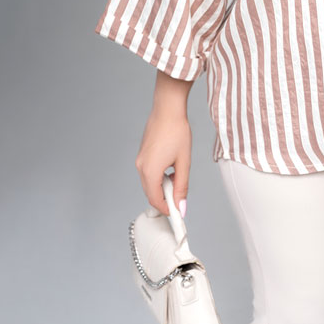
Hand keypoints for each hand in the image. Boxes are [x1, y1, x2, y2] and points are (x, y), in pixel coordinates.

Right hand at [135, 101, 191, 217]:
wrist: (167, 109)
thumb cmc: (177, 131)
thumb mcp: (184, 161)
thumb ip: (182, 186)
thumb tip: (181, 205)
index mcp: (150, 171)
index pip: (156, 200)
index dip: (168, 209)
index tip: (178, 214)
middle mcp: (141, 167)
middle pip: (151, 193)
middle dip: (165, 198)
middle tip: (181, 196)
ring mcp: (140, 160)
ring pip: (150, 183)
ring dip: (163, 186)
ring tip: (179, 174)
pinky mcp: (142, 154)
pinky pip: (148, 172)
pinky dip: (159, 176)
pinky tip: (172, 166)